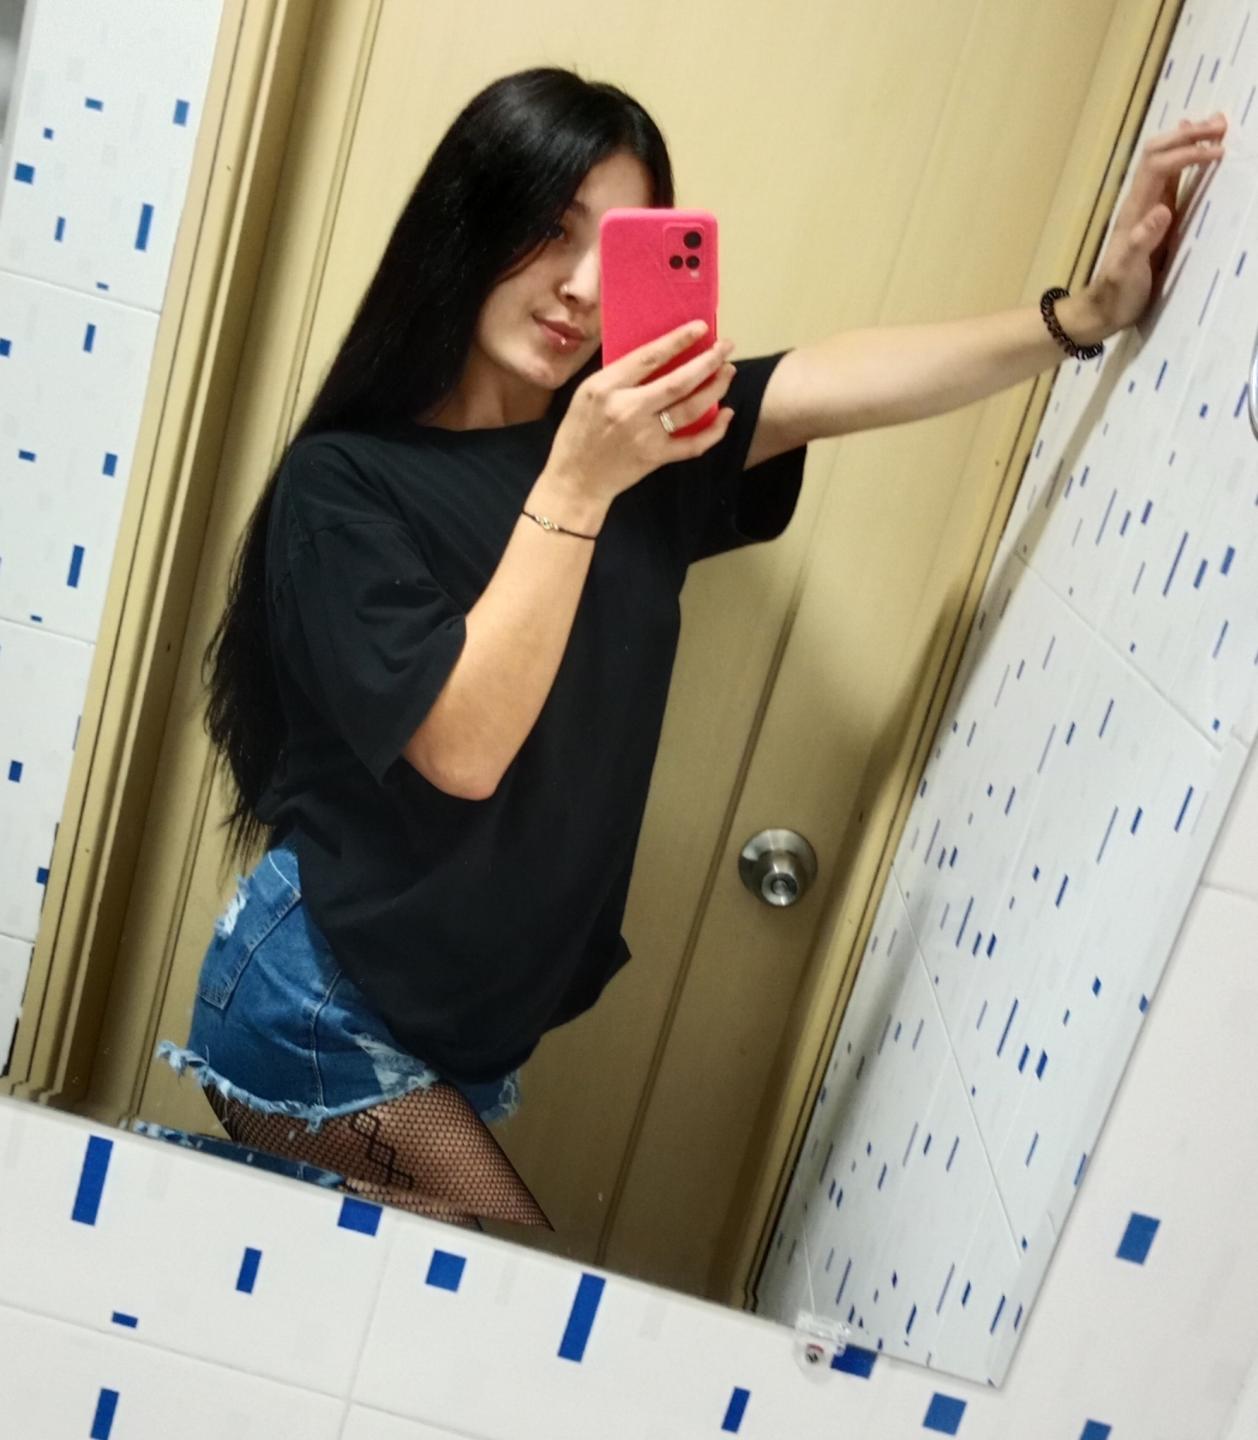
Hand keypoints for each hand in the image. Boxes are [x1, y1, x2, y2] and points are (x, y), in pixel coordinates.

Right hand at [536, 322, 736, 528]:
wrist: (574, 480)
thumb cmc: (578, 433)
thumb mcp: (587, 394)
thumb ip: (618, 377)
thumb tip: (656, 355)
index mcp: (606, 387)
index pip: (649, 357)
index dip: (678, 340)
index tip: (700, 328)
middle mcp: (627, 409)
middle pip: (678, 382)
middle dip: (708, 362)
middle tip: (726, 348)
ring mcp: (644, 435)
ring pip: (690, 409)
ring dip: (715, 389)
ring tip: (728, 372)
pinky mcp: (655, 457)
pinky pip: (692, 444)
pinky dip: (715, 431)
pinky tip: (727, 415)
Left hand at [1080, 112, 1227, 337]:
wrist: (1101, 312)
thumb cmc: (1115, 296)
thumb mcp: (1127, 273)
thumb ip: (1141, 242)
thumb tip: (1163, 210)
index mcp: (1135, 212)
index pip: (1159, 168)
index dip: (1186, 154)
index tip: (1218, 151)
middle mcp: (1139, 204)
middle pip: (1158, 155)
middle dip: (1187, 136)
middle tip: (1221, 124)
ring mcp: (1147, 211)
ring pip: (1163, 163)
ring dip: (1187, 141)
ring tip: (1216, 126)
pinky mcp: (1156, 221)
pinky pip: (1170, 182)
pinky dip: (1185, 162)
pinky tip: (1195, 154)